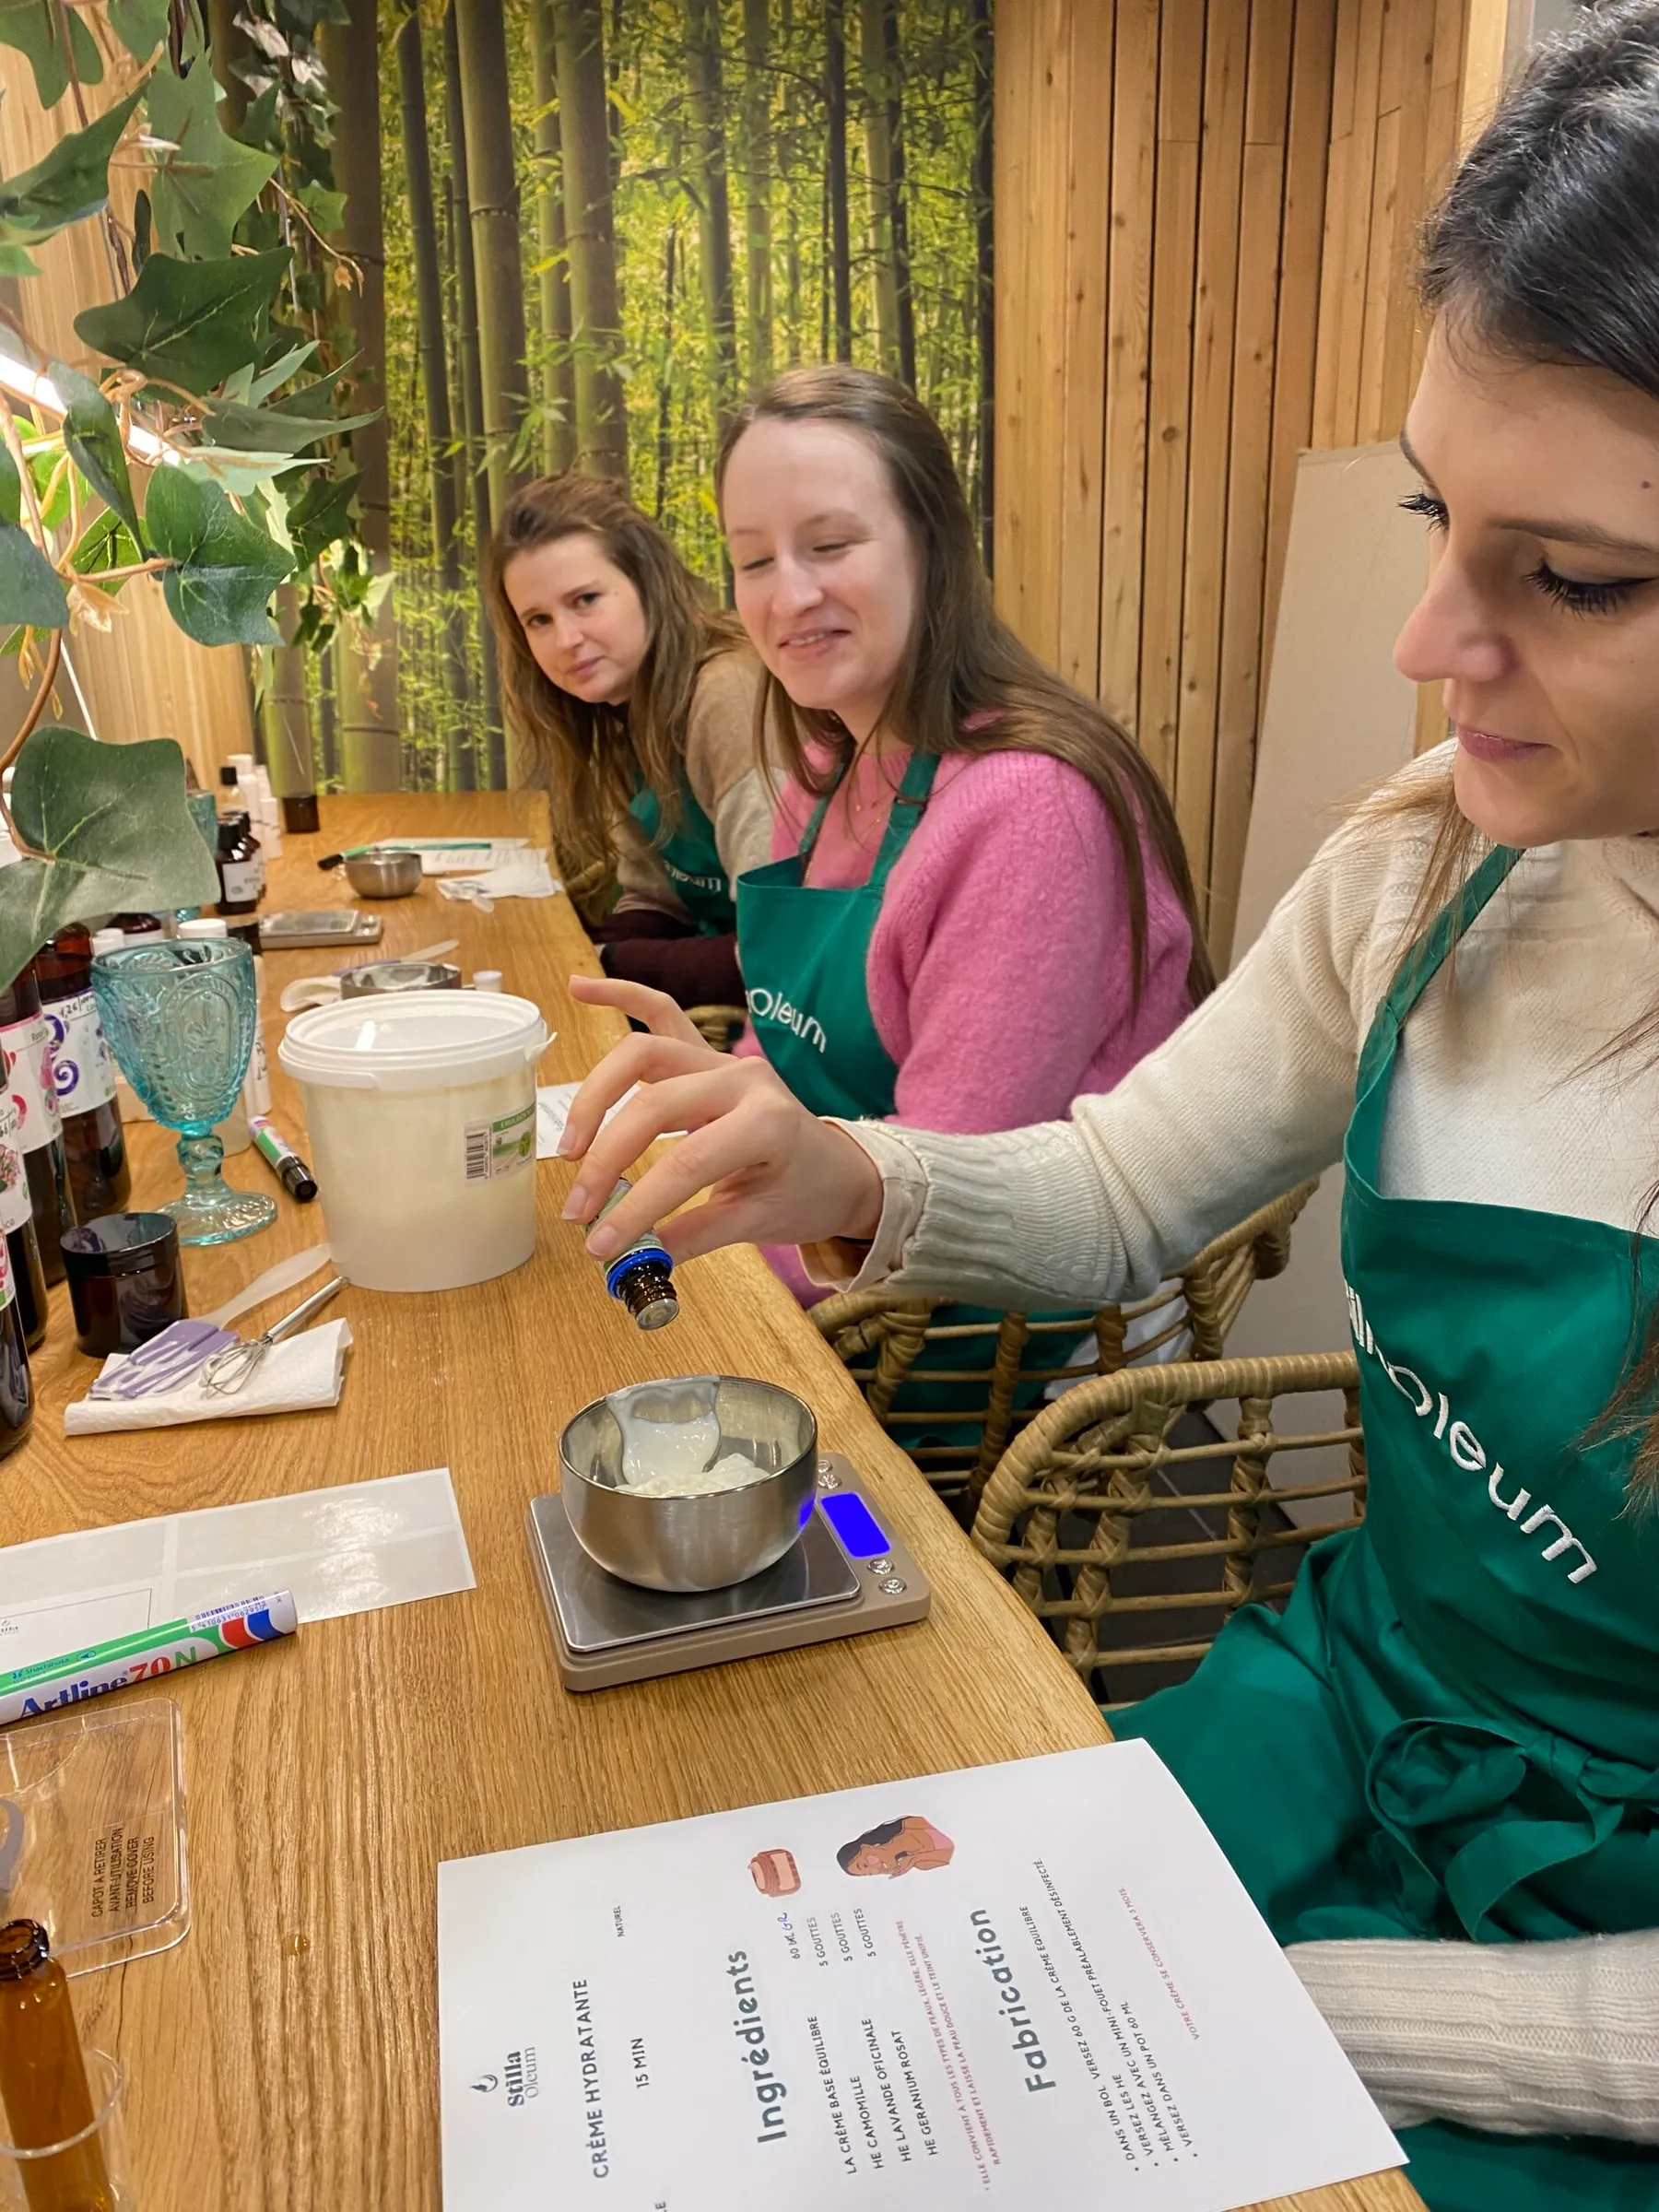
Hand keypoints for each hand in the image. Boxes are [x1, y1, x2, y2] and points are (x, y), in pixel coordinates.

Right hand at [558, 974, 884, 1262]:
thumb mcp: (759, 1224)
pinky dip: (622, 996)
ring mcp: (724, 1060)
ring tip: (570, 1147)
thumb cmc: (806, 1194)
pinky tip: (578, 987)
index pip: (685, 1163)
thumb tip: (632, 1257)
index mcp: (768, 1123)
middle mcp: (744, 1079)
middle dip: (606, 1160)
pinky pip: (662, 1013)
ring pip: (644, 1054)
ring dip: (597, 1096)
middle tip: (579, 1208)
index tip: (598, 1242)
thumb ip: (695, 1236)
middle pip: (654, 1105)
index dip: (635, 1205)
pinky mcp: (708, 1055)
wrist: (840, 1169)